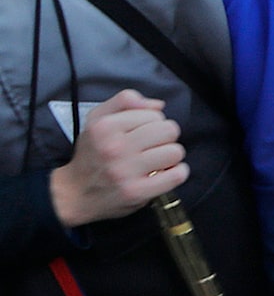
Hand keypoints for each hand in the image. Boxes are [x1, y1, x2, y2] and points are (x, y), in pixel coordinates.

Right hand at [48, 91, 184, 226]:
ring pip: (175, 152)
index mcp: (105, 126)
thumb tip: (159, 105)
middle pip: (169, 130)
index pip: (155, 114)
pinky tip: (163, 173)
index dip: (153, 123)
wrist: (75, 193)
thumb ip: (124, 102)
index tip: (141, 133)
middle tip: (151, 147)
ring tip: (156, 161)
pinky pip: (176, 175)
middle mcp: (114, 147)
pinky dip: (176, 173)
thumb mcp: (97, 119)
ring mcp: (126, 171)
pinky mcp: (137, 191)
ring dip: (170, 157)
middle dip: (165, 137)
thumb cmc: (92, 154)